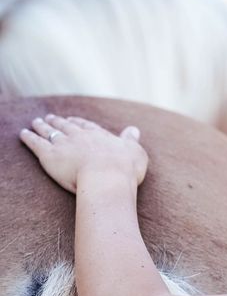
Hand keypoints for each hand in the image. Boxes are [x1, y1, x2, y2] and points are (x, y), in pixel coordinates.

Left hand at [20, 114, 147, 193]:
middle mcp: (80, 136)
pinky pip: (36, 143)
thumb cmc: (124, 169)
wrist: (107, 178)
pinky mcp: (49, 155)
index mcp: (100, 135)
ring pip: (50, 131)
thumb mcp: (135, 152)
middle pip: (66, 126)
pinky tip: (23, 133)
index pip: (87, 126)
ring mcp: (64, 144)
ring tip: (36, 121)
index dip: (79, 123)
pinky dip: (29, 137)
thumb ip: (131, 140)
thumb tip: (134, 129)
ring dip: (42, 125)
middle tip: (51, 117)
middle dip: (59, 121)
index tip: (74, 120)